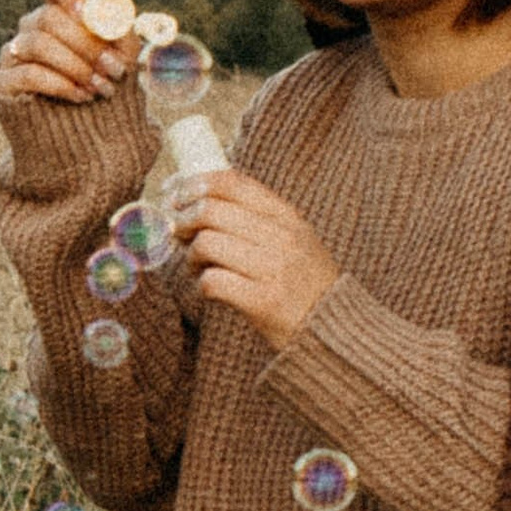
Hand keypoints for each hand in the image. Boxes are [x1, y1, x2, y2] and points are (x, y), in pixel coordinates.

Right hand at [0, 0, 136, 104]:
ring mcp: (15, 51)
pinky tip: (81, 95)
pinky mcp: (5, 80)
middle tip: (114, 68)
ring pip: (38, 43)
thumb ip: (114, 16)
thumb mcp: (123, 49)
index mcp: (61, 8)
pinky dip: (60, 84)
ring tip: (100, 87)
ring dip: (76, 66)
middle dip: (85, 43)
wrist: (91, 128)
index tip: (84, 10)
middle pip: (49, 16)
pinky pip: (29, 73)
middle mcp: (33, 25)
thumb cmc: (107, 79)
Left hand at [176, 167, 338, 347]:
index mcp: (287, 216)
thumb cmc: (304, 281)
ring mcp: (274, 269)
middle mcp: (282, 237)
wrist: (332, 327)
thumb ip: (257, 217)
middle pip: (211, 211)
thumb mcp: (294, 238)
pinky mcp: (263, 302)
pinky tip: (209, 288)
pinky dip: (202, 285)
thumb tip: (199, 199)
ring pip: (207, 244)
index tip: (179, 195)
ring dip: (191, 256)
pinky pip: (213, 282)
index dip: (196, 185)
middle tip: (178, 233)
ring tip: (197, 266)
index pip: (234, 184)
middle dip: (184, 221)